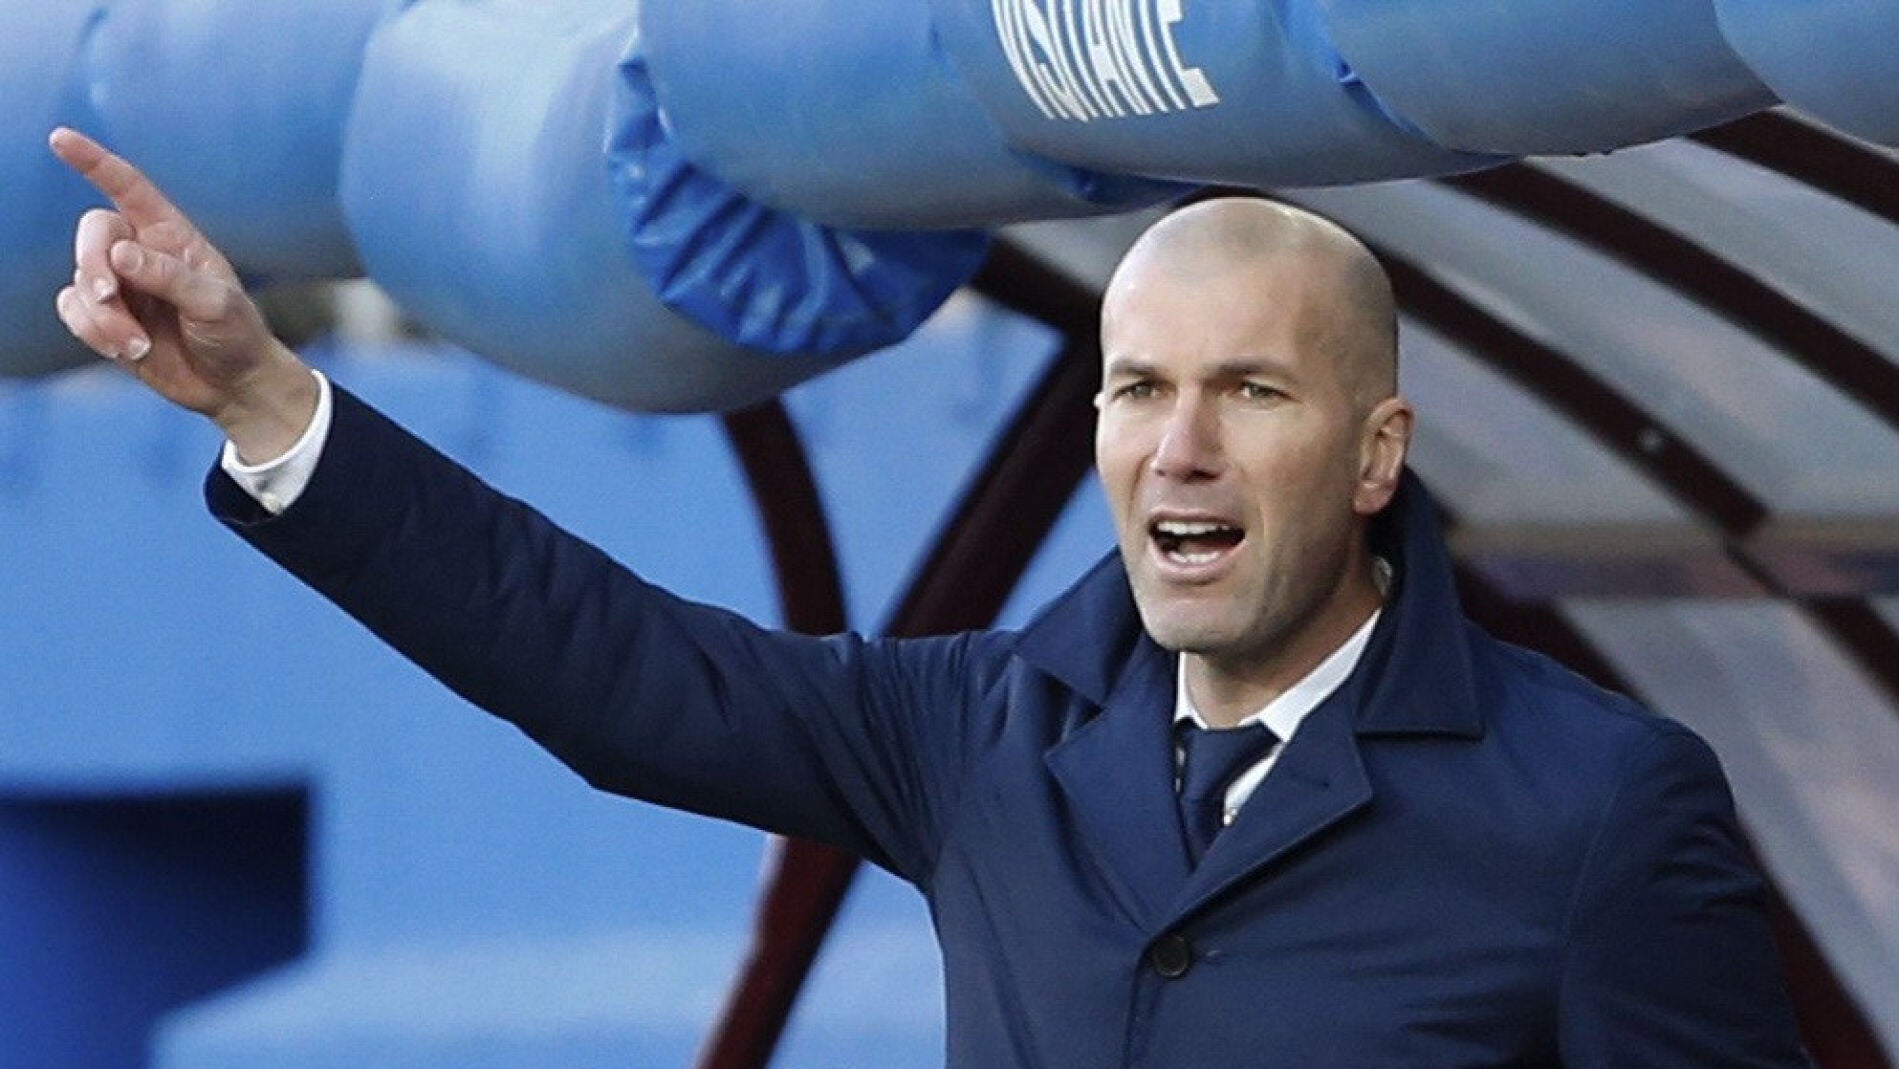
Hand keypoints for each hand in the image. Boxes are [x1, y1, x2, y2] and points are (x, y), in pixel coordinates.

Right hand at [49, 127, 316, 462]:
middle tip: (107, 296)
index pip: (129, 188)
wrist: (233, 385)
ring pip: (80, 281)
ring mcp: (120, 286)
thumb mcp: (216, 304)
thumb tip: (119, 254)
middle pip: (93, 234)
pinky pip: (72, 312)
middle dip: (94, 264)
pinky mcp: (104, 318)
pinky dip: (93, 331)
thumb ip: (170, 276)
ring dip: (102, 315)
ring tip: (139, 344)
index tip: (61, 138)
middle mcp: (140, 252)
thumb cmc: (236, 334)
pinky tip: (128, 350)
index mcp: (172, 235)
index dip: (95, 162)